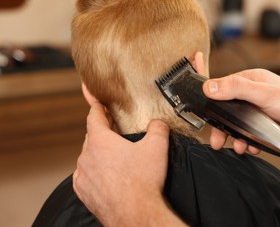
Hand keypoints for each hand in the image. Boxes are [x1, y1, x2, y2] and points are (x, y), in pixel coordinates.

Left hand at [73, 102, 184, 225]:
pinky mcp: (84, 193)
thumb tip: (157, 123)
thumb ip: (158, 128)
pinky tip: (107, 175)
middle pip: (91, 137)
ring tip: (114, 157)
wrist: (136, 214)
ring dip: (98, 153)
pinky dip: (94, 171)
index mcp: (100, 141)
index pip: (93, 117)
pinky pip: (86, 176)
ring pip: (88, 157)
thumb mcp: (157, 146)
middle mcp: (86, 157)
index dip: (97, 108)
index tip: (97, 105)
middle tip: (114, 132)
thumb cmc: (143, 181)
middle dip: (102, 132)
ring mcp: (83, 176)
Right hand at [203, 69, 279, 167]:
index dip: (211, 99)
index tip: (203, 111)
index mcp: (251, 81)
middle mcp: (252, 97)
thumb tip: (209, 86)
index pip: (223, 87)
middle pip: (226, 111)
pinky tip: (252, 147)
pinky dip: (246, 144)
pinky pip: (247, 137)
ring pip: (235, 126)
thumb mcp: (264, 93)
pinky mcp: (263, 130)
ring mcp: (257, 114)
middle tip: (217, 139)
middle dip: (221, 126)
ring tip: (238, 146)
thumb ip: (236, 88)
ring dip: (234, 138)